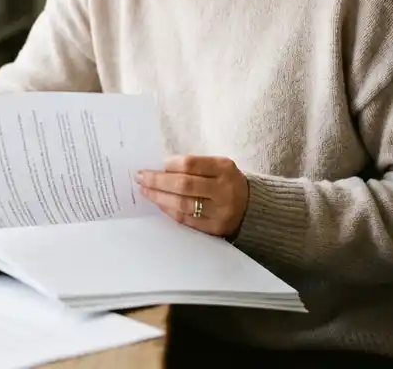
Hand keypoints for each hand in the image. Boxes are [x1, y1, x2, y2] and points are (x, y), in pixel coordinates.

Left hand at [134, 155, 249, 237]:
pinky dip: (169, 210)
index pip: (191, 164)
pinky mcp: (214, 229)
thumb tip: (161, 168)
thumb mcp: (219, 166)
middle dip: (157, 181)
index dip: (171, 164)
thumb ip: (195, 166)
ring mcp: (219, 212)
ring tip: (145, 191)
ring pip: (182, 205)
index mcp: (224, 169)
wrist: (252, 208)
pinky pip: (186, 219)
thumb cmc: (227, 182)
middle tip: (140, 177)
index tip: (158, 164)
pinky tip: (159, 203)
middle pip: (184, 185)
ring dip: (159, 197)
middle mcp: (223, 190)